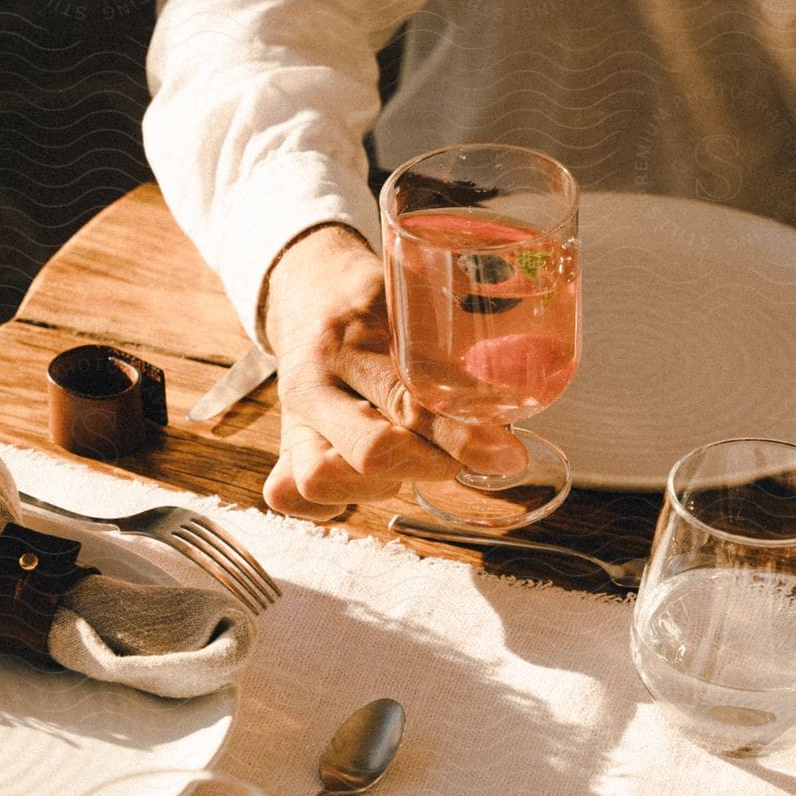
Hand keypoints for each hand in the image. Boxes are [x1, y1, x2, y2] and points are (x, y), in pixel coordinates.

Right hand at [261, 224, 526, 520]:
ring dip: (385, 484)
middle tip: (464, 461)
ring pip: (325, 480)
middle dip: (430, 465)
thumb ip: (455, 345)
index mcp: (346, 337)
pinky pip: (298, 499)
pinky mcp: (280, 451)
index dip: (462, 435)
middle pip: (370, 450)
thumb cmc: (369, 301)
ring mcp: (290, 421)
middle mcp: (310, 383)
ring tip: (415, 460)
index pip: (406, 399)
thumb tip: (516, 400)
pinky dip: (339, 504)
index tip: (506, 455)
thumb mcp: (412, 303)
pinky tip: (370, 480)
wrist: (307, 292)